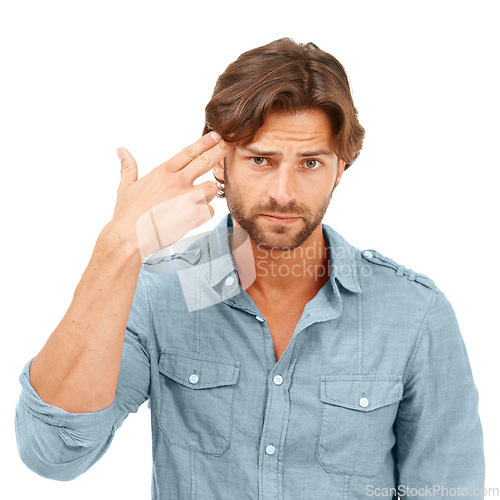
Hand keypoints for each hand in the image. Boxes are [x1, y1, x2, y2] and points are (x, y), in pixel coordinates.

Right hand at [110, 131, 233, 259]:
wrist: (129, 236)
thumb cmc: (127, 214)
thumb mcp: (125, 187)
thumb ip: (128, 167)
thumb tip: (121, 151)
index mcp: (163, 172)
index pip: (189, 151)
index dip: (205, 142)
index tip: (217, 134)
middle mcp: (177, 180)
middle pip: (207, 160)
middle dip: (222, 149)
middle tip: (232, 143)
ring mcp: (186, 197)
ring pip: (212, 187)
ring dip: (209, 193)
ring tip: (196, 201)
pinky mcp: (192, 214)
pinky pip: (209, 211)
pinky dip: (204, 215)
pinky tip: (192, 219)